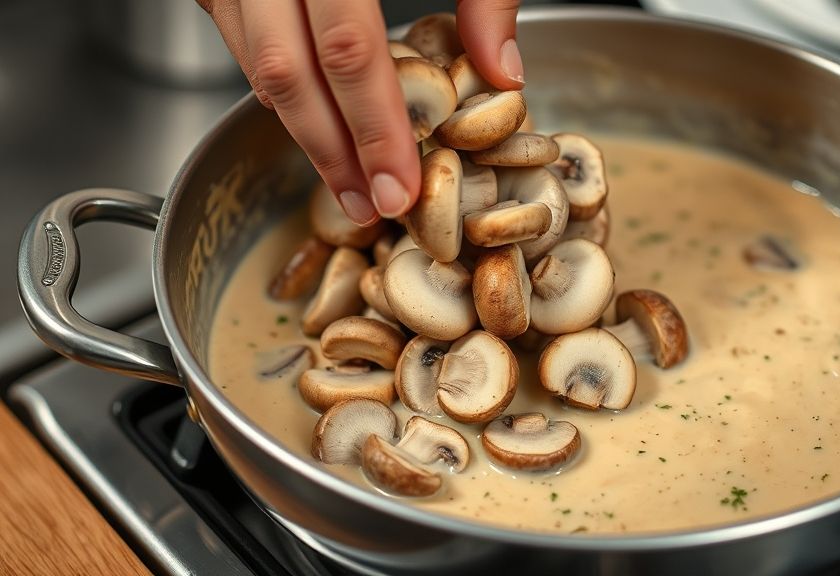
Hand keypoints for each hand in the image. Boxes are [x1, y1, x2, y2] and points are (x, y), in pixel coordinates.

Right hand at [198, 1, 523, 225]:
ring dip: (299, 130)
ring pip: (253, 60)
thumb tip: (503, 71)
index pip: (349, 48)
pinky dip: (273, 80)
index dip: (373, 127)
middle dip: (330, 152)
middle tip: (368, 207)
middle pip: (288, 71)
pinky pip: (236, 32)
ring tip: (344, 182)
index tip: (398, 185)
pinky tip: (309, 116)